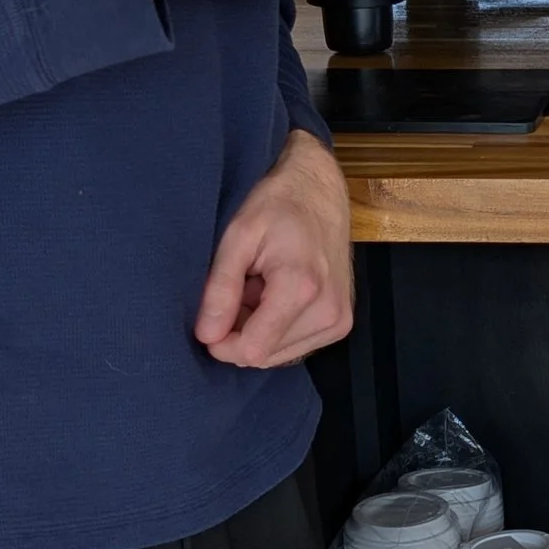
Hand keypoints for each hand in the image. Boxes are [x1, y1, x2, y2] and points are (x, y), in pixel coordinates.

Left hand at [195, 128, 353, 368]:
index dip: (223, 343)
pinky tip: (275, 296)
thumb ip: (220, 289)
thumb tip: (206, 336)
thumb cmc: (277, 206)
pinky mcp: (341, 324)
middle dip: (241, 332)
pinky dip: (276, 328)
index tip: (212, 316)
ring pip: (278, 355)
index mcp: (301, 288)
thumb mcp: (237, 237)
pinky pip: (295, 346)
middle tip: (240, 290)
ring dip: (258, 330)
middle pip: (265, 355)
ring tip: (259, 289)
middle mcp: (328, 312)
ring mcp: (339, 320)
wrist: (321, 193)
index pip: (254, 350)